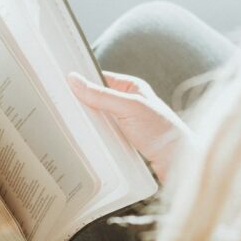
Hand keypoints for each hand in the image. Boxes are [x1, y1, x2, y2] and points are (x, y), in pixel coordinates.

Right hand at [68, 71, 190, 183]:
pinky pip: (104, 135)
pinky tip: (87, 141)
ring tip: (71, 125)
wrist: (178, 160)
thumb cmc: (161, 130)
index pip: (100, 79)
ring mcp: (126, 122)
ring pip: (99, 119)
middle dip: (83, 105)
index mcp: (131, 87)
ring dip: (89, 124)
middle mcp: (129, 102)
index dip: (83, 82)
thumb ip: (101, 95)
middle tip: (63, 108)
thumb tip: (75, 80)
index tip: (63, 86)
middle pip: (97, 100)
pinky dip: (96, 137)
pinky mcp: (125, 139)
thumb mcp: (128, 107)